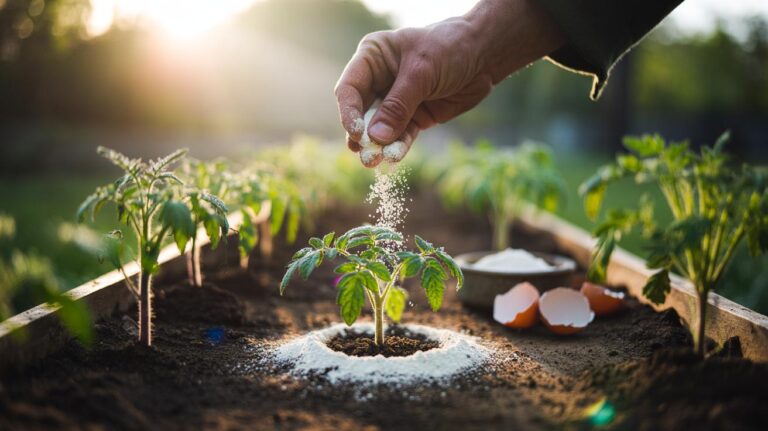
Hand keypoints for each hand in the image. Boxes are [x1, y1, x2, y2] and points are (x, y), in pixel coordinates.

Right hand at [335, 0, 563, 166]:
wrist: (484, 56)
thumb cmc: (449, 49)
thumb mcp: (421, 72)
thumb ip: (398, 105)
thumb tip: (377, 137)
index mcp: (373, 58)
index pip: (349, 88)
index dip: (349, 112)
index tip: (356, 132)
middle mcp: (379, 80)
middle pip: (361, 112)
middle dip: (361, 134)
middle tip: (363, 153)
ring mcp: (395, 101)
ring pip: (379, 128)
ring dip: (377, 146)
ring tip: (372, 162)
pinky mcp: (413, 117)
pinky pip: (401, 136)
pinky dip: (397, 147)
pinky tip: (393, 158)